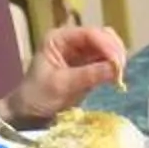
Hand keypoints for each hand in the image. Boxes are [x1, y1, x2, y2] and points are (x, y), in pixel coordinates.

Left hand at [6, 25, 129, 123]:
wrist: (27, 113)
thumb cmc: (38, 96)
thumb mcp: (62, 85)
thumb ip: (88, 74)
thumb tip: (116, 68)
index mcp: (59, 38)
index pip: (90, 34)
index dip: (107, 46)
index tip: (118, 63)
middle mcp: (71, 41)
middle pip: (102, 36)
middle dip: (114, 51)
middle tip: (121, 70)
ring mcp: (80, 52)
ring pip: (107, 48)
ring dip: (116, 59)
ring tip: (119, 75)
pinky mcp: (87, 66)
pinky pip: (105, 61)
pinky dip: (113, 67)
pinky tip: (116, 78)